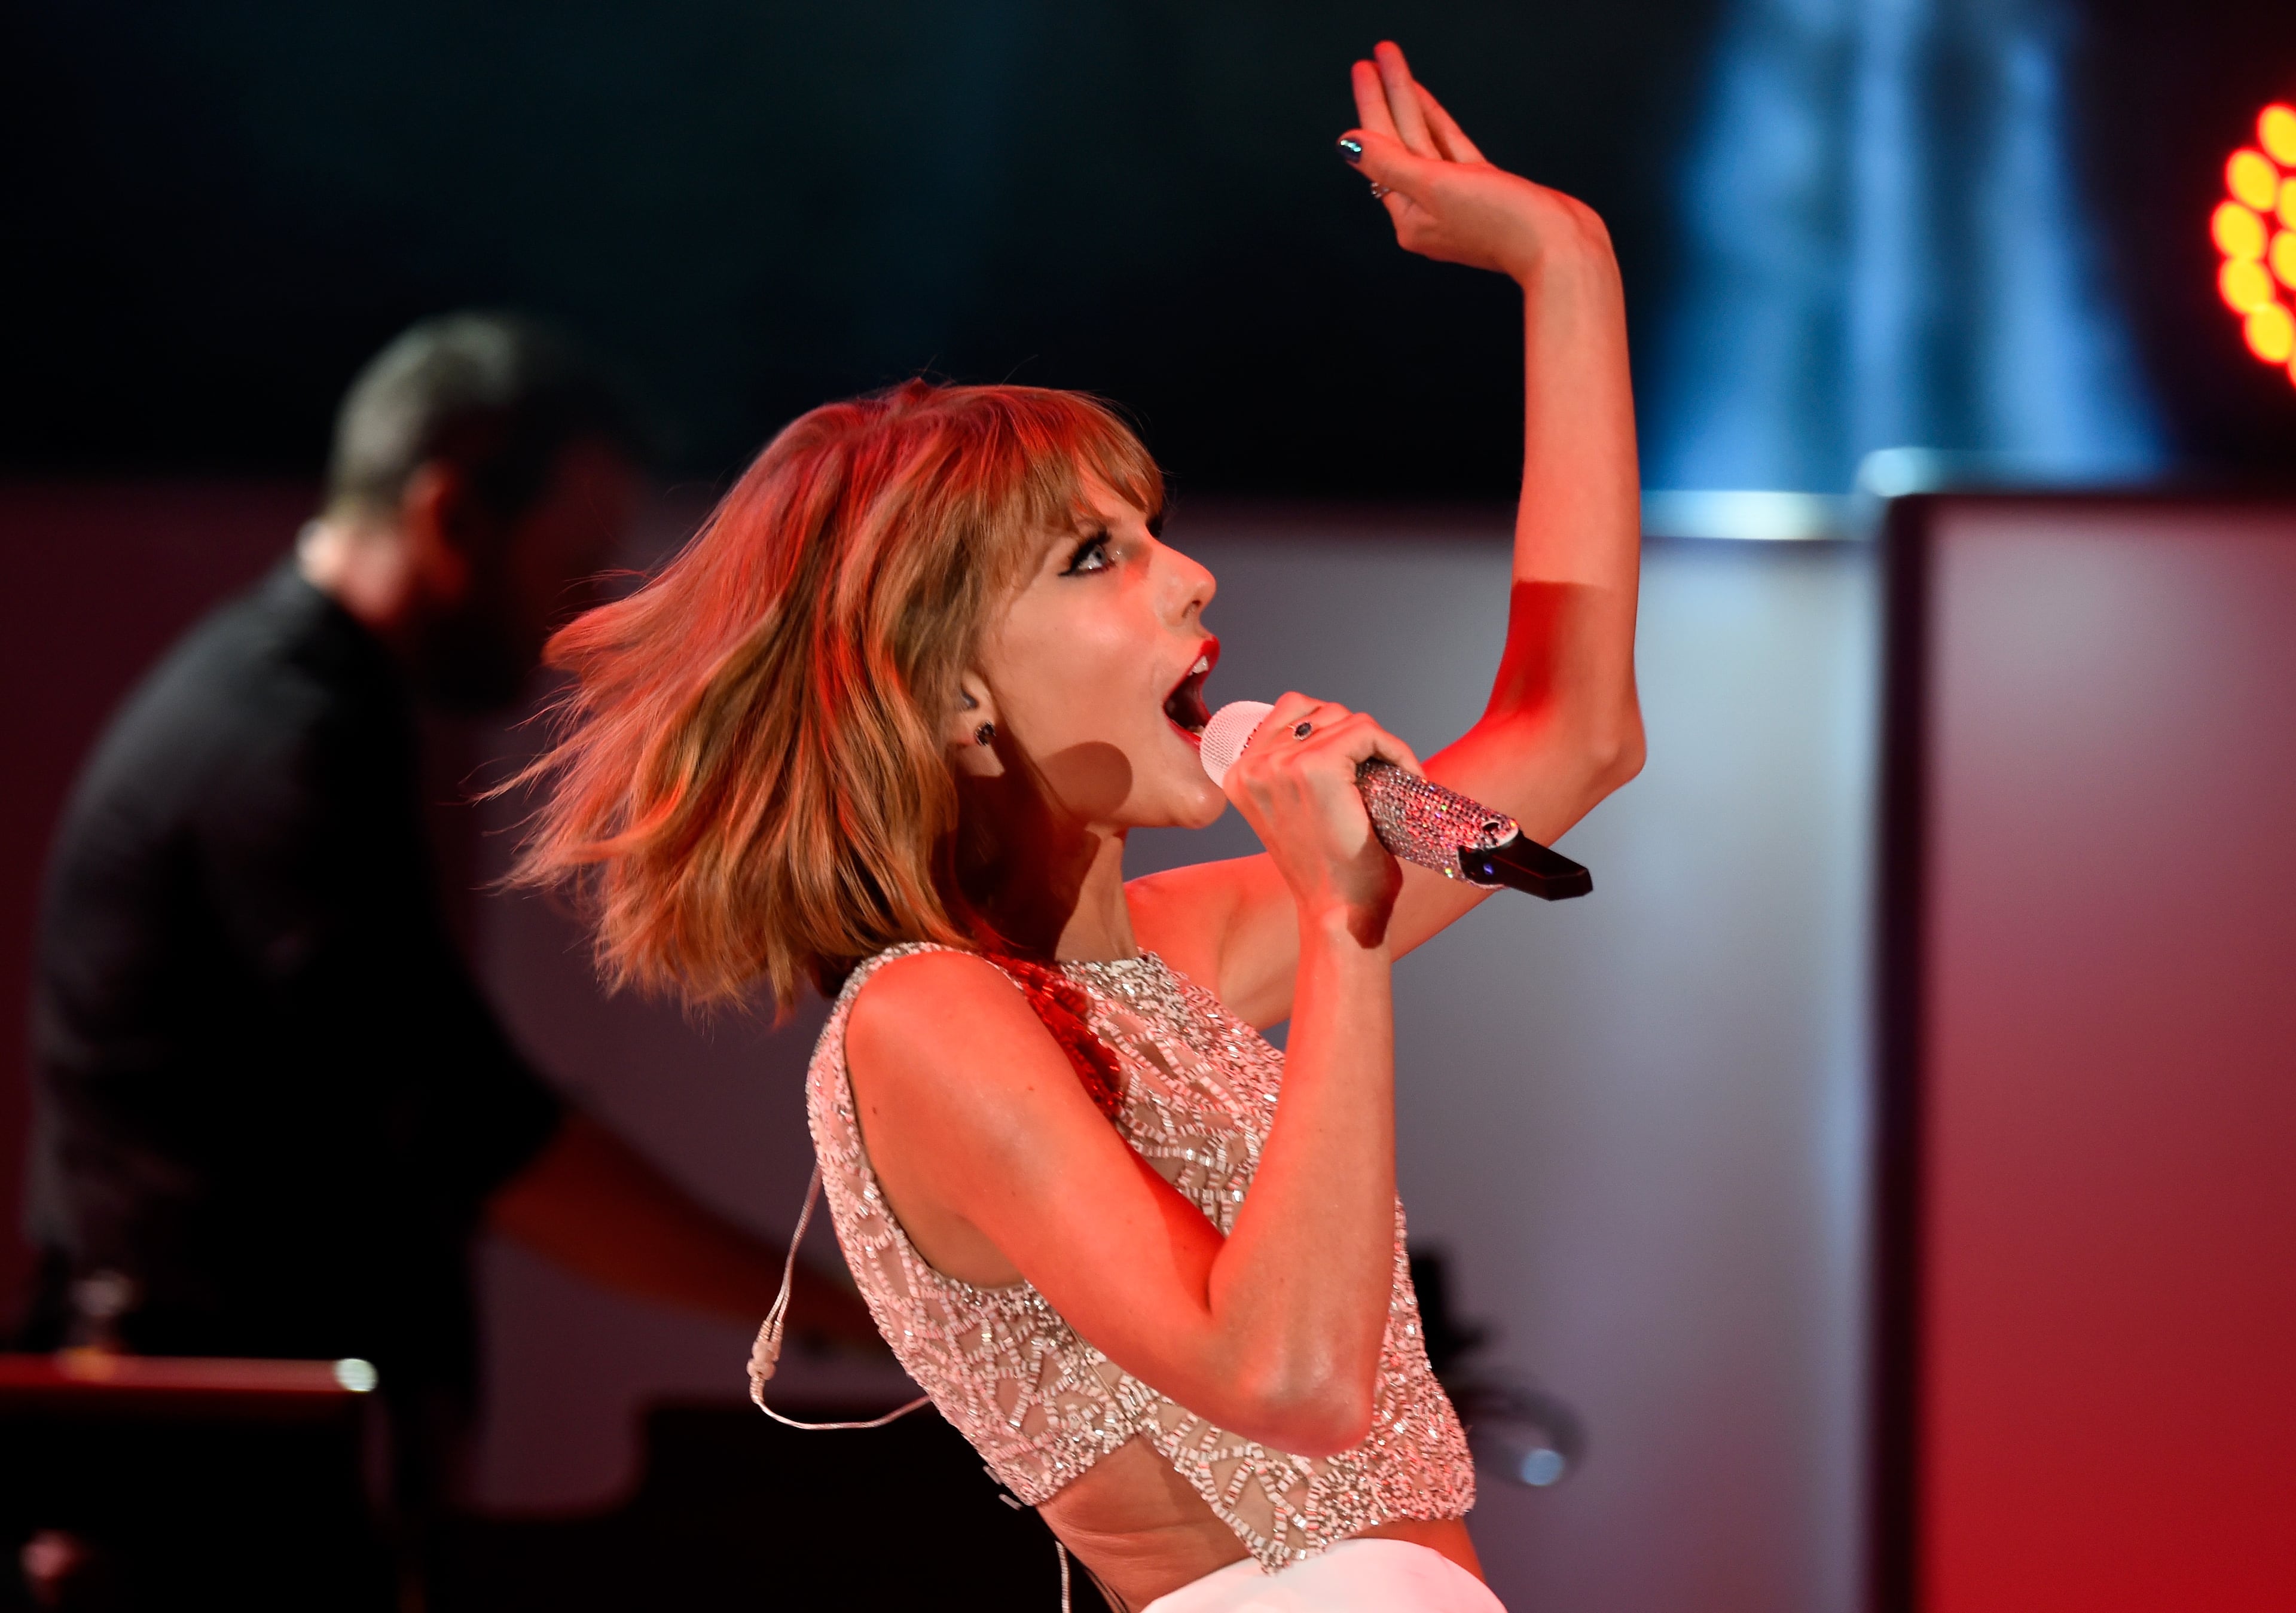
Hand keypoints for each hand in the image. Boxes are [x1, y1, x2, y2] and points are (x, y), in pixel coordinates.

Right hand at [1219, 693, 1422, 942]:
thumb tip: (1327, 730)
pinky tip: (1408, 776)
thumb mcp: (1293, 814)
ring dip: (1377, 744)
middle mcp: (1252, 766)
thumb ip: (1290, 775)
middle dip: (1355, 738)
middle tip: (1380, 778)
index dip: (1333, 733)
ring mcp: (1281, 764)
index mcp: (1239, 775)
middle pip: (1318, 712)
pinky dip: (1395, 749)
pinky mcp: (1316, 767)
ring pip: (1343, 718)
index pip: (1289, 713)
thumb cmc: (1326, 872)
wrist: (1339, 914)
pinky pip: (1366, 731)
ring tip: (1394, 778)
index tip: (1359, 768)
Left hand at [1341, 41, 1611, 282]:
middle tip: (1373, 60)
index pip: (1382, 152)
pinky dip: (1438, 125)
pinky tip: (1425, 101)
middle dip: (1386, 99)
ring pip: (1425, 143)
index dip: (1372, 107)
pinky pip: (1451, 150)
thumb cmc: (1502, 223)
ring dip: (1410, 104)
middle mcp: (1427, 213)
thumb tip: (1350, 145)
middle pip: (1400, 145)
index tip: (1364, 71)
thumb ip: (1391, 164)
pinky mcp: (1484, 190)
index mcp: (1410, 220)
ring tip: (1394, 68)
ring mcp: (1455, 201)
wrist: (1559, 245)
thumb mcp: (1436, 188)